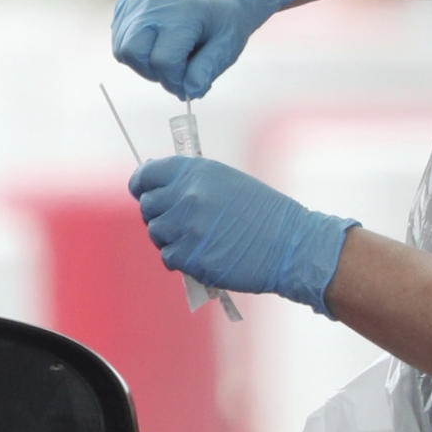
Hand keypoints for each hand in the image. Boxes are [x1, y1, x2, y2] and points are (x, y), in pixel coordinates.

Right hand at [111, 0, 295, 99]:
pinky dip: (136, 50)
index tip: (188, 81)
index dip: (175, 80)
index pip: (163, 60)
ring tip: (168, 56)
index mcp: (182, 11)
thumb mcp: (227, 45)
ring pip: (122, 49)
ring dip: (143, 64)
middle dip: (153, 73)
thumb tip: (190, 92)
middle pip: (133, 53)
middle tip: (176, 70)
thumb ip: (208, 69)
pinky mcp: (127, 2)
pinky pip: (120, 38)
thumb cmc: (225, 19)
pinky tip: (158, 44)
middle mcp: (154, 1)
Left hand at [129, 156, 358, 316]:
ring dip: (169, 238)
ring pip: (156, 234)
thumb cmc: (263, 214)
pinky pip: (169, 257)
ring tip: (195, 239)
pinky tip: (201, 254)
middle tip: (178, 222)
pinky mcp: (191, 257)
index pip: (147, 175)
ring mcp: (187, 228)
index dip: (142, 185)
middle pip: (147, 207)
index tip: (144, 192)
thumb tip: (157, 187)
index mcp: (196, 172)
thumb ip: (192, 182)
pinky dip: (180, 259)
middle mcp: (187, 196)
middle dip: (158, 214)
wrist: (290, 244)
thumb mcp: (227, 182)